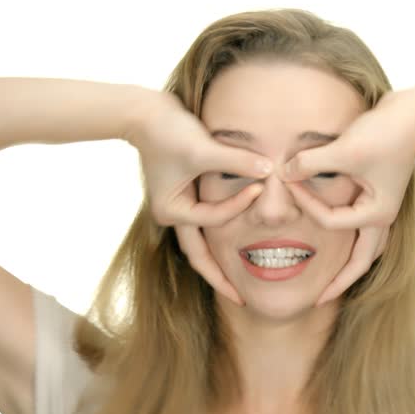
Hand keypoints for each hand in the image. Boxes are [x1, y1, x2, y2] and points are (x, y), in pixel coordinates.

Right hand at [129, 93, 273, 306]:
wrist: (144, 113)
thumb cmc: (169, 130)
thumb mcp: (203, 148)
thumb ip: (236, 161)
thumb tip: (270, 170)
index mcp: (172, 211)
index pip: (214, 219)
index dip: (238, 206)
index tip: (260, 188)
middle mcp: (172, 215)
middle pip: (198, 256)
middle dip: (219, 278)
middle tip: (241, 300)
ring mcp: (177, 209)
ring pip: (201, 244)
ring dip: (218, 261)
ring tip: (238, 285)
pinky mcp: (183, 198)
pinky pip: (205, 225)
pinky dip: (220, 235)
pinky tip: (234, 250)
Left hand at [277, 90, 414, 306]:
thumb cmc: (386, 134)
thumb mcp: (344, 150)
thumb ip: (311, 163)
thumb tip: (283, 172)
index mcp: (376, 214)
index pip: (330, 222)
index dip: (306, 204)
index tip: (288, 181)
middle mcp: (382, 217)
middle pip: (361, 262)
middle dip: (340, 282)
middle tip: (319, 300)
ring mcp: (384, 207)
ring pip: (367, 247)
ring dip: (351, 264)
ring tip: (334, 280)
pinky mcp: (381, 194)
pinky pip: (364, 227)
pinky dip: (352, 237)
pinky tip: (340, 238)